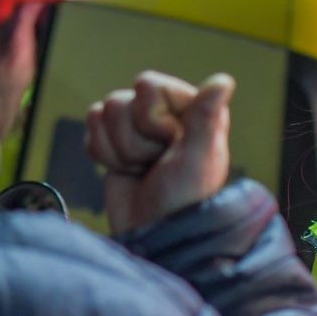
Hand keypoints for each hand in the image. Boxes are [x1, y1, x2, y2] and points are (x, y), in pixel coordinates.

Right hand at [84, 70, 234, 233]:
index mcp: (190, 107)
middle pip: (120, 100)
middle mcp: (165, 111)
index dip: (150, 119)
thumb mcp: (198, 159)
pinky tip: (127, 171)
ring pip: (103, 113)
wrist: (155, 234)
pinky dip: (104, 157)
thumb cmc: (185, 200)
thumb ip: (206, 117)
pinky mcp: (115, 142)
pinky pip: (92, 131)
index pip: (147, 85)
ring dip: (120, 151)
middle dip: (133, 141)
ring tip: (143, 169)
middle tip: (156, 163)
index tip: (171, 145)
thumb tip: (224, 81)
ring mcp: (138, 126)